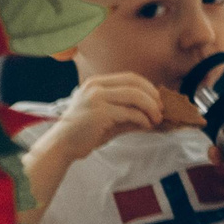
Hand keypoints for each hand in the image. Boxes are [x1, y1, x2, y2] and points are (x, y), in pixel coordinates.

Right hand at [46, 71, 165, 161]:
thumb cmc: (84, 132)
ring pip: (135, 96)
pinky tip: (146, 126)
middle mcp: (96, 86)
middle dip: (152, 96)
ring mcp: (97, 98)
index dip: (148, 87)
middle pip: (135, 83)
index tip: (157, 100)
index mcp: (96, 83)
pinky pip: (130, 112)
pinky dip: (143, 119)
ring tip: (156, 119)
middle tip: (161, 109)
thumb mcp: (107, 116)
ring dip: (151, 107)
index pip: (130, 77)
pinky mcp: (101, 113)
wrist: (62, 145)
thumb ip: (127, 111)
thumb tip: (153, 111)